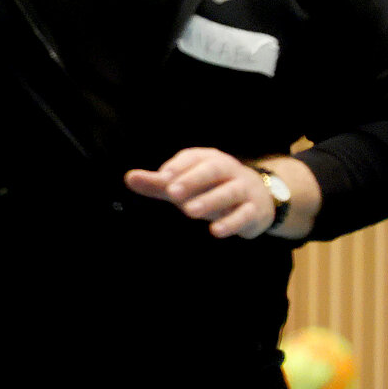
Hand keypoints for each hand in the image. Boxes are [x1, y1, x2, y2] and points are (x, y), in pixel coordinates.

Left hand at [125, 148, 272, 238]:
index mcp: (209, 159)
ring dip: (210, 200)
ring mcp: (243, 189)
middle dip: (192, 180)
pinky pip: (244, 214)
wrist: (258, 197)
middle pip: (213, 170)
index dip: (179, 166)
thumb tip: (129, 178)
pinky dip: (231, 222)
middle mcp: (228, 170)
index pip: (194, 158)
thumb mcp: (185, 184)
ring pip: (229, 192)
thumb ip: (158, 183)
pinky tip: (215, 231)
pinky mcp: (254, 210)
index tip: (163, 176)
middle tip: (172, 192)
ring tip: (189, 211)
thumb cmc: (210, 188)